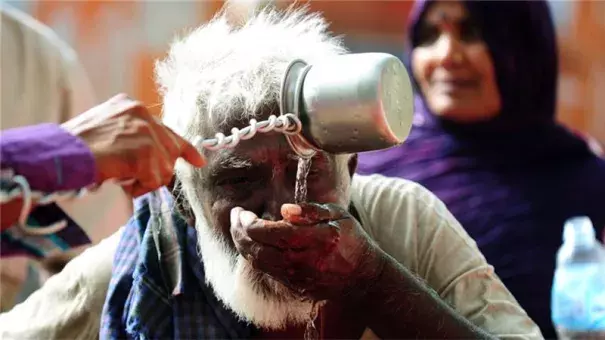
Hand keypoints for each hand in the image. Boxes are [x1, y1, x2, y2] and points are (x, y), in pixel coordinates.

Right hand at [62, 94, 204, 196]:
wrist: (60, 155)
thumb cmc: (73, 150)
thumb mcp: (105, 132)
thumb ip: (129, 137)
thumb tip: (150, 158)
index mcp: (131, 107)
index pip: (166, 128)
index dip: (183, 148)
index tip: (198, 160)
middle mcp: (142, 114)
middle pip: (170, 151)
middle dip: (159, 169)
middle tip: (136, 175)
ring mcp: (147, 132)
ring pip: (164, 169)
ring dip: (143, 180)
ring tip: (116, 174)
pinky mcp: (147, 152)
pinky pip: (155, 181)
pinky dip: (138, 187)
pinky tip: (118, 179)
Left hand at [230, 203, 383, 300]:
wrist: (364, 277)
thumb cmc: (351, 240)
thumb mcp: (338, 215)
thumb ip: (311, 211)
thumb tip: (284, 209)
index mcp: (316, 239)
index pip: (270, 232)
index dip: (249, 222)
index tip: (242, 211)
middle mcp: (304, 261)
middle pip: (257, 248)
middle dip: (239, 232)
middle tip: (235, 216)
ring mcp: (298, 277)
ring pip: (258, 262)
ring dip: (243, 245)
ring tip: (239, 228)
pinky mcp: (295, 286)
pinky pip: (267, 271)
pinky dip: (254, 256)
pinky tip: (253, 243)